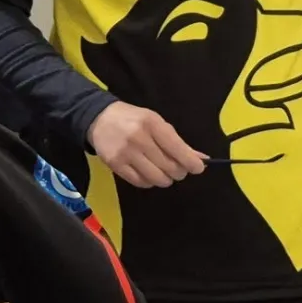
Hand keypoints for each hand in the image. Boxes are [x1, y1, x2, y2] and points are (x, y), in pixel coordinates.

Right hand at [87, 101, 206, 188]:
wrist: (100, 119)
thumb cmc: (134, 120)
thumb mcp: (157, 123)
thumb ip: (178, 142)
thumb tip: (201, 159)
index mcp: (152, 124)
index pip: (178, 149)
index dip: (192, 163)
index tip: (198, 168)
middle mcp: (139, 138)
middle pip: (169, 167)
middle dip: (179, 172)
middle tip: (178, 169)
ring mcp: (126, 153)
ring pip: (157, 178)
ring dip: (165, 179)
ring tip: (163, 172)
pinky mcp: (115, 165)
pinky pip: (141, 183)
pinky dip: (150, 182)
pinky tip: (149, 174)